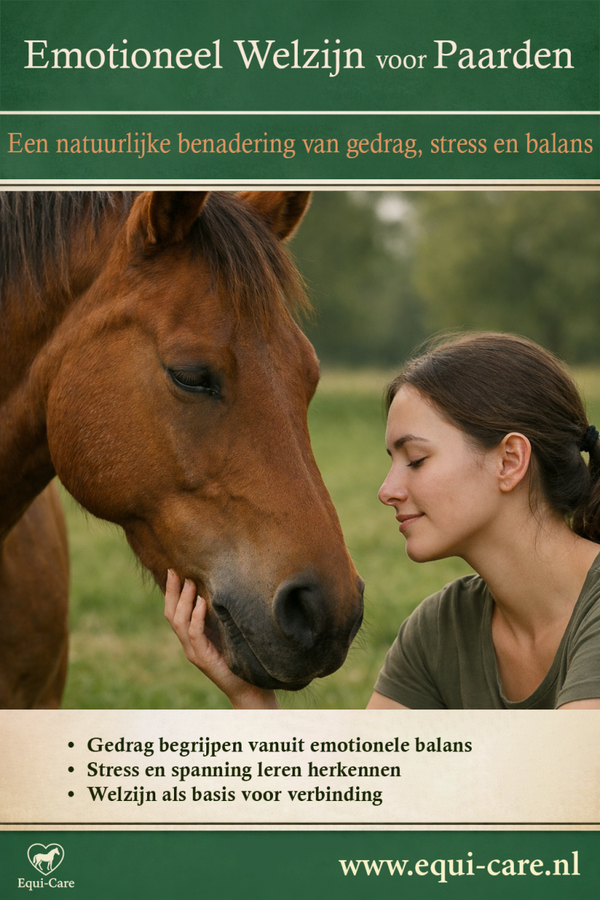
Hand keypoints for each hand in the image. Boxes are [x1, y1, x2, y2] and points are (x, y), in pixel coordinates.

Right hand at [164, 569, 279, 708]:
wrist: (248, 689)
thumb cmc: (240, 659)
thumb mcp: (227, 632)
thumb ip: (219, 617)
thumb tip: (221, 589)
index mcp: (192, 638)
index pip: (174, 612)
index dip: (171, 592)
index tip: (173, 571)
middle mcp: (189, 645)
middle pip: (171, 615)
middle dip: (171, 592)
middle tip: (175, 571)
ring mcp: (194, 652)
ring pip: (179, 623)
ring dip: (184, 601)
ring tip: (190, 583)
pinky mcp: (204, 658)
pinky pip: (195, 634)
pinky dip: (197, 617)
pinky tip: (203, 602)